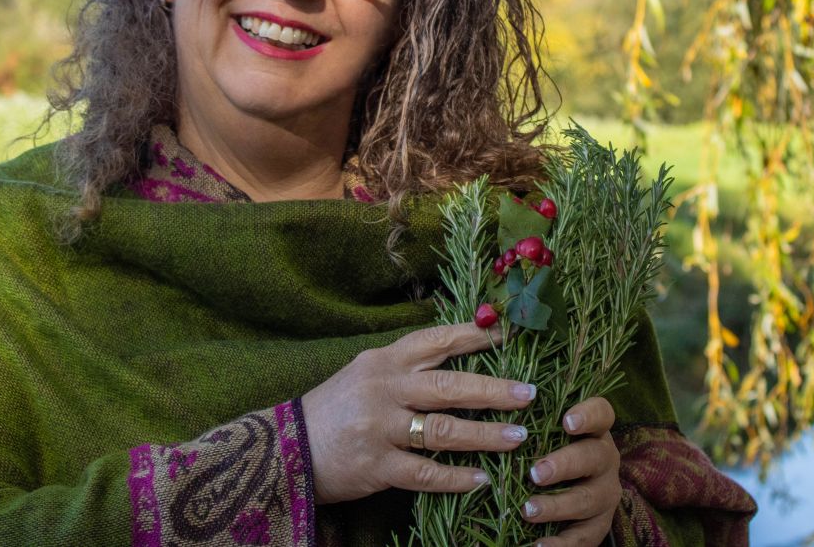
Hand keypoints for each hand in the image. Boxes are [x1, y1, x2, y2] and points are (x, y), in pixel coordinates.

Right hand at [301, 323, 536, 503]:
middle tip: (528, 393)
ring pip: (443, 430)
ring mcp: (380, 428)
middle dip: (494, 390)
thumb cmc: (336, 407)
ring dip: (485, 435)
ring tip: (518, 438)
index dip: (475, 336)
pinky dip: (455, 477)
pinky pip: (424, 472)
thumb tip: (461, 354)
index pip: (437, 341)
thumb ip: (408, 365)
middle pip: (449, 386)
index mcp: (385, 360)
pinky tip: (481, 479)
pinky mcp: (376, 465)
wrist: (285, 446)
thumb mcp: (367, 372)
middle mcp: (385, 389)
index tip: (510, 333)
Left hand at [521, 397, 620, 545]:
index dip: (588, 415)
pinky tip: (538, 546)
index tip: (566, 421)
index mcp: (594, 432)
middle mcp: (605, 460)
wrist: (575, 497)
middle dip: (564, 464)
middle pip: (593, 457)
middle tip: (535, 473)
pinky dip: (560, 544)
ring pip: (588, 499)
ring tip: (528, 510)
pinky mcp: (599, 526)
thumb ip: (534, 427)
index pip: (602, 413)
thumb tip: (500, 416)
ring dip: (557, 506)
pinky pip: (583, 537)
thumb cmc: (551, 454)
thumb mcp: (548, 437)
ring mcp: (605, 494)